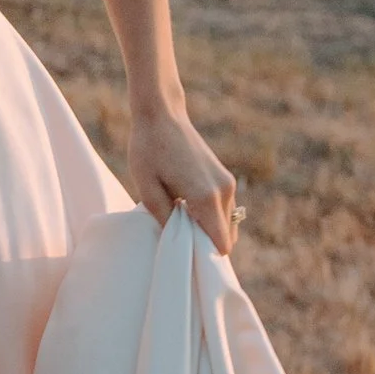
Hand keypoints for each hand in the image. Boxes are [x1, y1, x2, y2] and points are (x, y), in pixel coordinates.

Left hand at [127, 107, 241, 257]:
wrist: (162, 114)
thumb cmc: (148, 150)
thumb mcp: (147, 188)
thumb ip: (165, 219)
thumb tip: (177, 241)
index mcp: (206, 197)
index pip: (221, 244)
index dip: (206, 257)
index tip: (186, 258)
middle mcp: (223, 191)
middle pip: (227, 238)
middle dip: (207, 245)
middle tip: (180, 243)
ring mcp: (227, 183)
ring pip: (227, 224)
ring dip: (209, 229)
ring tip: (180, 225)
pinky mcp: (225, 177)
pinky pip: (224, 210)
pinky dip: (211, 217)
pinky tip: (186, 211)